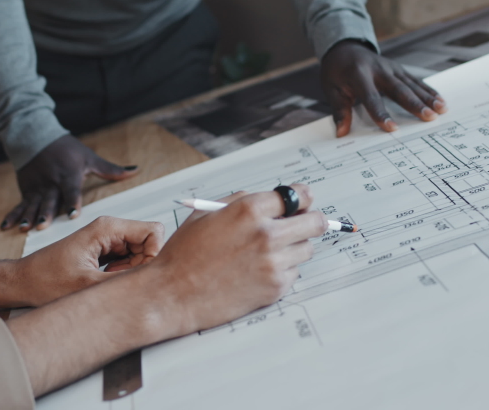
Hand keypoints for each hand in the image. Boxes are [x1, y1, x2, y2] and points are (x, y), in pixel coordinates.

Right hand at [1, 134, 138, 231]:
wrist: (36, 136)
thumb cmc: (68, 149)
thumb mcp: (89, 158)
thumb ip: (111, 169)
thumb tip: (137, 170)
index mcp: (68, 175)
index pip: (71, 190)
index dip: (72, 202)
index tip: (72, 215)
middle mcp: (51, 182)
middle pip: (49, 200)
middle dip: (46, 212)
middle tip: (42, 225)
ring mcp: (37, 187)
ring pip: (33, 204)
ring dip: (28, 216)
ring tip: (24, 228)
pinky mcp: (26, 191)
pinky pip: (20, 205)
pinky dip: (13, 215)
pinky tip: (6, 227)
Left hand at [14, 216, 163, 305]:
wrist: (21, 282)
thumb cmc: (45, 280)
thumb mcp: (89, 286)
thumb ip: (125, 280)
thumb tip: (151, 283)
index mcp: (106, 228)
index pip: (154, 232)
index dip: (154, 255)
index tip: (139, 274)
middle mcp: (108, 229)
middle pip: (148, 242)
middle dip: (142, 265)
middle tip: (118, 281)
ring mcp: (106, 239)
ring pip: (139, 253)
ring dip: (131, 271)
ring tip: (106, 281)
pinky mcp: (102, 250)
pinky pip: (127, 259)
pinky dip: (122, 273)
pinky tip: (103, 281)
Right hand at [142, 183, 326, 335]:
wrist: (173, 294)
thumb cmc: (184, 255)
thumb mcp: (207, 213)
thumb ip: (241, 200)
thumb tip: (271, 199)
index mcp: (250, 210)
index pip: (299, 195)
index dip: (302, 198)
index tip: (303, 202)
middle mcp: (267, 235)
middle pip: (316, 222)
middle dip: (311, 221)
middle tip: (303, 224)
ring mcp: (273, 263)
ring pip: (307, 249)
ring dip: (295, 247)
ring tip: (270, 251)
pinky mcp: (275, 287)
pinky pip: (294, 273)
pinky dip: (282, 271)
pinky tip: (259, 271)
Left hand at [321, 40, 446, 135]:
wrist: (345, 48)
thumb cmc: (336, 72)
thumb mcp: (331, 89)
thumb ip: (339, 110)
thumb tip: (341, 133)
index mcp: (359, 75)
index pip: (371, 97)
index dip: (381, 114)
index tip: (392, 129)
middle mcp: (379, 69)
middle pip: (399, 89)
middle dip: (415, 104)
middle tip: (429, 117)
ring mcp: (392, 68)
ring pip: (412, 84)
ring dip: (427, 97)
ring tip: (441, 110)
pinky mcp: (399, 69)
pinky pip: (416, 81)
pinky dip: (429, 91)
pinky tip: (441, 101)